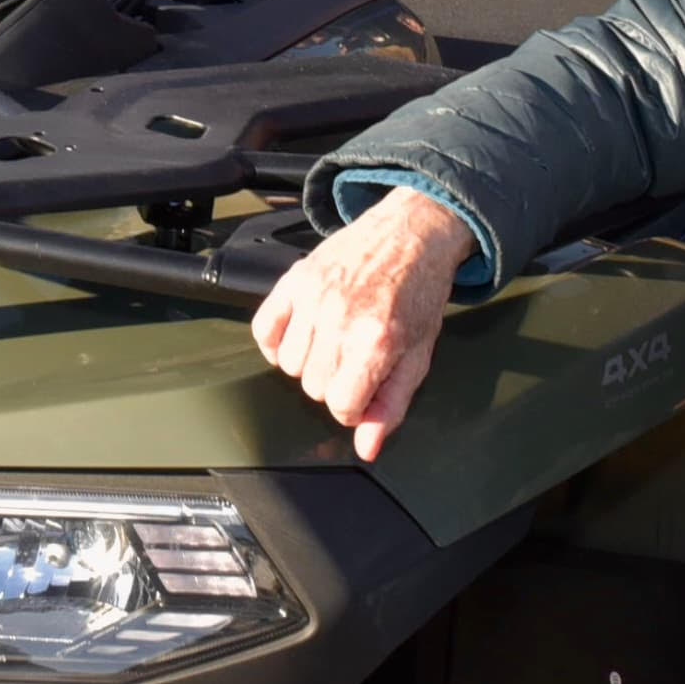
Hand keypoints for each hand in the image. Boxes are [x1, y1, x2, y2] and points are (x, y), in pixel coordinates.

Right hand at [252, 188, 477, 461]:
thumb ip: (391, 406)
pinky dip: (276, 343)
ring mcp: (313, 297)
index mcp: (376, 342)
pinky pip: (264, 330)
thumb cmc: (420, 297)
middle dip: (335, 383)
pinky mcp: (294, 280)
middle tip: (355, 360)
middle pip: (313, 387)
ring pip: (289, 364)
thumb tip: (366, 450)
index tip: (367, 388)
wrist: (411, 234)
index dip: (355, 406)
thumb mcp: (418, 356)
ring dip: (309, 363)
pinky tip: (300, 337)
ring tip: (333, 342)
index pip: (341, 405)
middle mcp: (340, 319)